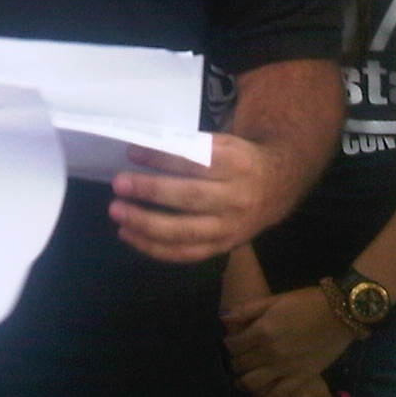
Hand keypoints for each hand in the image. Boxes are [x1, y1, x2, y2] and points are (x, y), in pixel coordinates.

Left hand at [108, 133, 285, 263]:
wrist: (277, 186)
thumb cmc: (239, 160)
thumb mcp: (223, 143)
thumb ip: (189, 147)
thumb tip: (143, 148)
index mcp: (236, 164)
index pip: (195, 161)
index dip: (162, 158)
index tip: (132, 152)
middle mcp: (236, 198)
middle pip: (189, 197)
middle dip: (151, 191)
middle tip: (119, 185)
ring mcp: (230, 227)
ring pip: (186, 232)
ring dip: (146, 225)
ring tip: (118, 215)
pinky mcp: (224, 246)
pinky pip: (186, 253)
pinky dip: (155, 248)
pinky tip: (131, 236)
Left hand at [223, 286, 356, 396]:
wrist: (341, 314)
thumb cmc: (307, 302)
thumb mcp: (275, 300)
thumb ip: (248, 310)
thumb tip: (223, 318)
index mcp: (262, 330)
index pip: (232, 345)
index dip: (228, 345)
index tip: (231, 344)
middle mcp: (270, 352)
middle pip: (240, 364)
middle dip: (235, 362)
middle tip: (237, 360)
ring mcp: (285, 368)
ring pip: (253, 383)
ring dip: (243, 382)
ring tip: (243, 380)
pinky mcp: (300, 379)